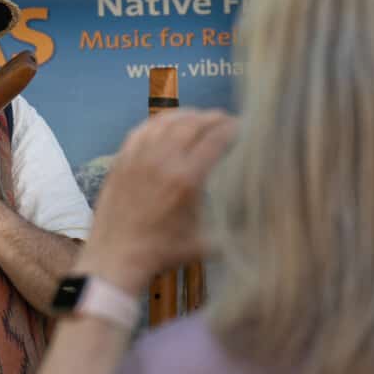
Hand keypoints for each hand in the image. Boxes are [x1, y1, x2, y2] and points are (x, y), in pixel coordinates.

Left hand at [76, 109, 235, 294]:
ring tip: (200, 117)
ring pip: (166, 122)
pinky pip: (142, 129)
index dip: (232, 129)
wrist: (115, 258)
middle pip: (193, 124)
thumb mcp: (204, 245)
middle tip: (225, 120)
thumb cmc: (161, 254)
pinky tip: (167, 123)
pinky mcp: (121, 160)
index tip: (242, 127)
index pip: (215, 140)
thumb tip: (258, 226)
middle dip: (213, 118)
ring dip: (187, 115)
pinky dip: (159, 122)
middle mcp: (162, 161)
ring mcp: (139, 157)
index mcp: (186, 180)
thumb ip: (233, 233)